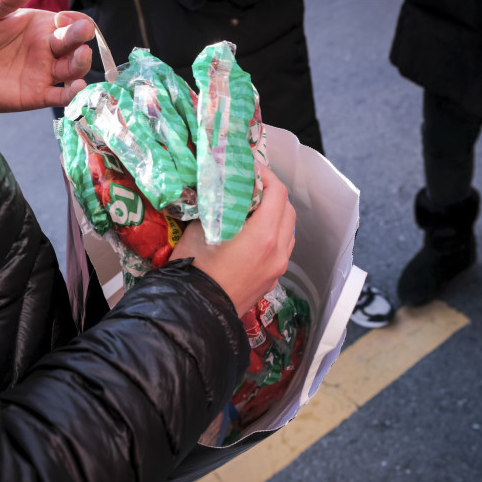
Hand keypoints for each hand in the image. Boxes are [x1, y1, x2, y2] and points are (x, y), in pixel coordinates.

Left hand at [0, 0, 94, 111]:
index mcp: (42, 27)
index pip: (72, 23)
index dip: (75, 20)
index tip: (62, 18)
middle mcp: (48, 50)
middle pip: (77, 45)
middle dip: (81, 37)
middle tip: (82, 32)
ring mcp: (45, 73)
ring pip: (74, 70)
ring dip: (82, 63)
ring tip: (81, 55)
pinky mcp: (38, 95)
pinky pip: (62, 97)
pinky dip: (73, 94)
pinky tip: (78, 87)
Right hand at [170, 166, 295, 316]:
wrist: (196, 312)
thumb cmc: (194, 270)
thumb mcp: (199, 230)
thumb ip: (216, 208)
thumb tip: (220, 193)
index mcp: (262, 235)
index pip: (277, 193)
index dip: (266, 175)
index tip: (251, 169)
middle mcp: (277, 251)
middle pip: (287, 209)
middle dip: (272, 193)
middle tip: (251, 185)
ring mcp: (277, 267)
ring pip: (287, 230)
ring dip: (276, 214)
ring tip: (253, 209)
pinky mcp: (272, 279)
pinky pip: (281, 248)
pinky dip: (274, 234)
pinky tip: (253, 234)